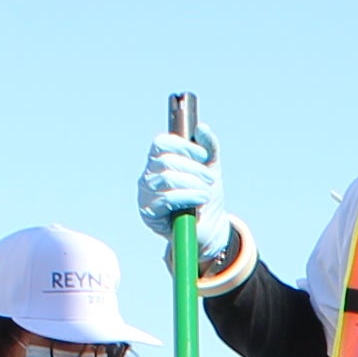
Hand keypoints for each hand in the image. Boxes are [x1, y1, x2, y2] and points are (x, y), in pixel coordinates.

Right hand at [135, 131, 222, 248]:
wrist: (209, 228)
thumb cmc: (205, 196)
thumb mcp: (211, 168)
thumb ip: (209, 147)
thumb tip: (201, 128)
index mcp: (159, 161)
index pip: (161, 143)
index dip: (183, 146)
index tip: (203, 156)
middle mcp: (148, 176)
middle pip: (166, 161)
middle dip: (194, 169)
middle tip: (210, 179)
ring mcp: (146, 194)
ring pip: (167, 179)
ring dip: (193, 184)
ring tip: (206, 193)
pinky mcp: (148, 213)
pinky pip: (166, 198)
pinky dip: (187, 197)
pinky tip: (200, 201)